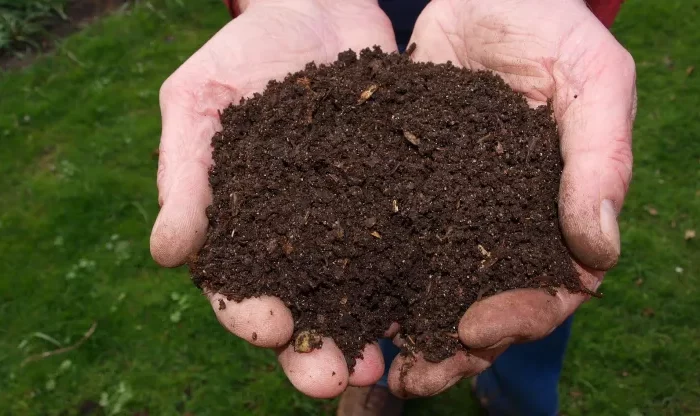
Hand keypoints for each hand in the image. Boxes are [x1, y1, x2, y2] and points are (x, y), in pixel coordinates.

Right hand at [150, 0, 395, 397]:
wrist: (318, 8)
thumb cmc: (246, 51)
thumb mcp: (198, 101)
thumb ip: (183, 174)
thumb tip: (166, 254)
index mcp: (241, 223)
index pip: (236, 286)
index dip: (249, 315)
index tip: (272, 328)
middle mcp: (296, 236)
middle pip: (301, 307)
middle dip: (313, 350)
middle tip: (333, 380)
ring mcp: (348, 222)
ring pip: (355, 293)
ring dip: (366, 334)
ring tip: (385, 366)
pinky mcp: (394, 200)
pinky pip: (406, 248)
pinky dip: (415, 282)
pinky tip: (429, 308)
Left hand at [387, 0, 635, 396]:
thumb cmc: (546, 24)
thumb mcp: (590, 76)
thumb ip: (600, 158)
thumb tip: (599, 252)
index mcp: (554, 210)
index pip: (550, 288)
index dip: (519, 317)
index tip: (476, 328)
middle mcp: (499, 222)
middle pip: (483, 305)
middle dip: (452, 347)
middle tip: (413, 377)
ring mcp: (449, 210)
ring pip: (430, 286)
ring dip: (404, 329)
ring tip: (369, 360)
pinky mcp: (401, 189)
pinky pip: (384, 242)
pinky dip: (365, 276)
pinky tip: (337, 300)